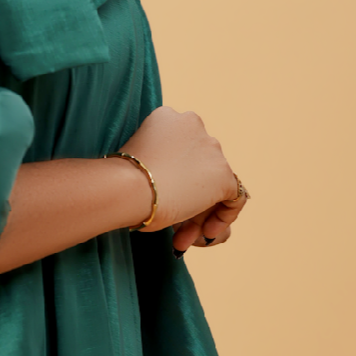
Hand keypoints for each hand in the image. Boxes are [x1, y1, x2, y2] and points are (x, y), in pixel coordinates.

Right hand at [117, 106, 247, 250]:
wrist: (128, 186)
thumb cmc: (121, 181)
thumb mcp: (138, 162)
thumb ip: (157, 165)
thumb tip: (168, 188)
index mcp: (167, 118)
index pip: (181, 149)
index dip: (174, 177)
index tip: (160, 198)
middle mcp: (193, 124)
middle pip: (198, 167)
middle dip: (188, 199)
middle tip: (174, 228)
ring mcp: (211, 148)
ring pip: (213, 184)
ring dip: (199, 213)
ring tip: (183, 237)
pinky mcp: (223, 173)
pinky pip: (234, 198)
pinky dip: (223, 216)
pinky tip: (205, 232)